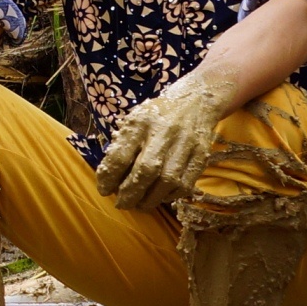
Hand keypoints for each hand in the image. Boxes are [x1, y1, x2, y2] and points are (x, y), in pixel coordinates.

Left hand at [95, 67, 238, 210]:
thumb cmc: (157, 115)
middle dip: (130, 194)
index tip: (104, 190)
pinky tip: (159, 197)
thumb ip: (122, 144)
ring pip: (168, 181)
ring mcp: (186, 143)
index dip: (109, 178)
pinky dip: (170, 196)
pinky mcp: (202, 154)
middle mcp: (164, 131)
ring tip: (139, 204)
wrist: (196, 101)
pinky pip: (186, 184)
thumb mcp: (135, 119)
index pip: (120, 155)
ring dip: (150, 199)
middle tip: (121, 204)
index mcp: (141, 121)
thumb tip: (109, 178)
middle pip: (146, 171)